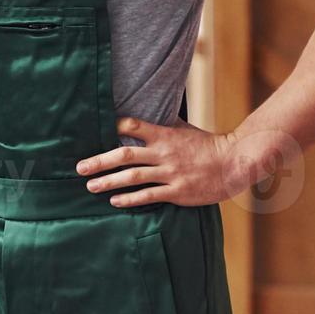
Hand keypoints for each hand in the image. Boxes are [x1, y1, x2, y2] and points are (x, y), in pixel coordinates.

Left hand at [75, 117, 268, 207]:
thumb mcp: (184, 129)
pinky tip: (114, 201)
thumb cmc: (207, 145)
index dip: (113, 126)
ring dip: (109, 182)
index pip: (132, 125)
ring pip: (132, 177)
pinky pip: (149, 196)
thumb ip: (164, 124)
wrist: (234, 163)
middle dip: (99, 161)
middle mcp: (164, 153)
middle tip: (80, 167)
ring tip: (91, 186)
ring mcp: (170, 173)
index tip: (95, 130)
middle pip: (124, 155)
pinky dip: (130, 198)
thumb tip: (146, 112)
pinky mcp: (177, 192)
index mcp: (164, 135)